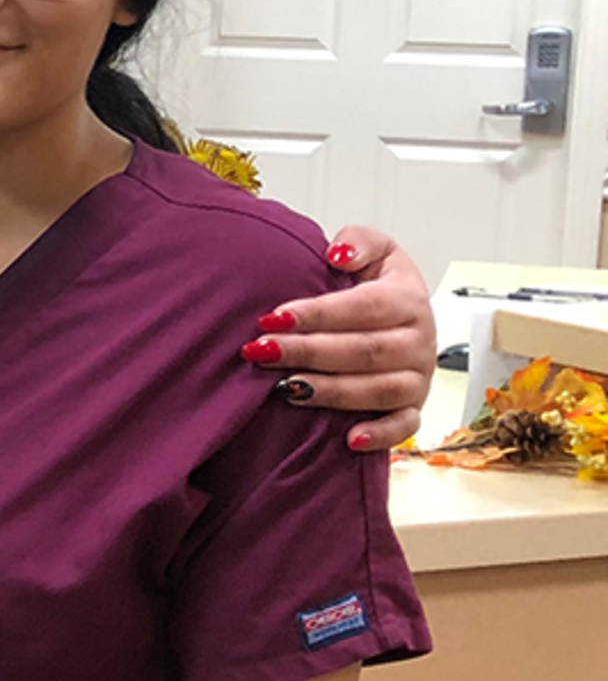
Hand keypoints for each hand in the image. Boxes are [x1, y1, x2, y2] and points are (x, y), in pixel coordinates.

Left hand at [248, 226, 433, 451]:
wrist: (400, 315)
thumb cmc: (375, 283)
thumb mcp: (375, 249)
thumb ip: (359, 242)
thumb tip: (337, 255)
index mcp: (409, 299)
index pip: (363, 307)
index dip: (317, 313)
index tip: (272, 317)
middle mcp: (419, 341)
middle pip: (364, 351)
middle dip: (308, 352)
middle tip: (261, 351)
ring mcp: (418, 377)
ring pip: (379, 390)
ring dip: (331, 391)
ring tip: (285, 388)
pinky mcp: (414, 408)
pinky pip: (405, 427)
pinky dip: (381, 435)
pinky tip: (349, 439)